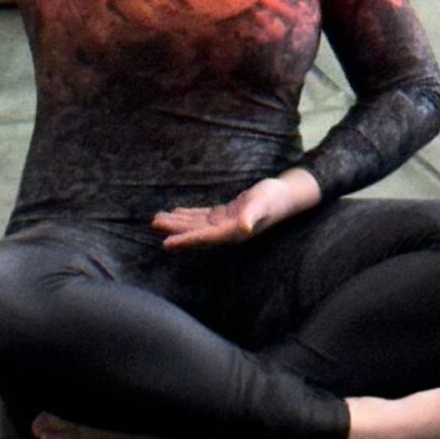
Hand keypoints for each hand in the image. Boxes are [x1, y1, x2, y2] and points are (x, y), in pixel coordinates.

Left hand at [153, 170, 320, 250]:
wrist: (286, 195)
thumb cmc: (274, 198)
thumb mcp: (262, 204)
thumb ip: (252, 216)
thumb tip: (243, 228)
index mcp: (233, 232)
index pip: (204, 238)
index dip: (185, 240)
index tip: (166, 243)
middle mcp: (227, 231)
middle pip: (195, 232)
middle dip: (175, 230)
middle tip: (153, 224)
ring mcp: (225, 224)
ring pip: (196, 224)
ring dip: (177, 222)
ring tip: (157, 219)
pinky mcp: (226, 214)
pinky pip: (203, 216)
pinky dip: (189, 214)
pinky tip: (176, 212)